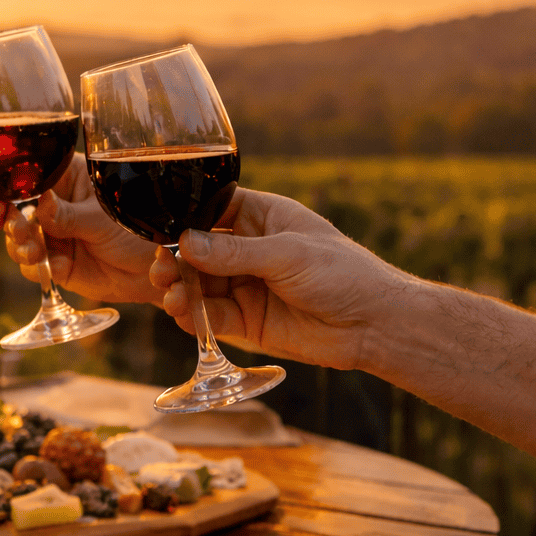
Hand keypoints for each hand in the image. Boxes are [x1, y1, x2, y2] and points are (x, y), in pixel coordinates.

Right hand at [0, 152, 163, 304]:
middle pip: (14, 208)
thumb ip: (68, 215)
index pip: (27, 177)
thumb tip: (40, 202)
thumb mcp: (102, 220)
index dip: (6, 190)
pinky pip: (32, 265)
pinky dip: (33, 268)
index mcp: (67, 178)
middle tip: (17, 232)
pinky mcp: (54, 261)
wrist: (151, 272)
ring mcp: (53, 233)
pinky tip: (45, 267)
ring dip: (19, 246)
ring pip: (18, 238)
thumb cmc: (135, 231)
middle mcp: (55, 204)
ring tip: (33, 253)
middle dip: (10, 222)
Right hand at [151, 189, 413, 370]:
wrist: (375, 324)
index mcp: (262, 217)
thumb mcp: (287, 254)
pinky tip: (183, 315)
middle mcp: (249, 250)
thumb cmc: (342, 273)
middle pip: (197, 251)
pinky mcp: (247, 321)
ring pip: (199, 284)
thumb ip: (235, 252)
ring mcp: (246, 285)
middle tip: (161, 269)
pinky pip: (211, 316)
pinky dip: (194, 317)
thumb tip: (186, 242)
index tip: (161, 230)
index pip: (211, 210)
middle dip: (175, 259)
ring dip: (180, 289)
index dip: (185, 219)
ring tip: (171, 295)